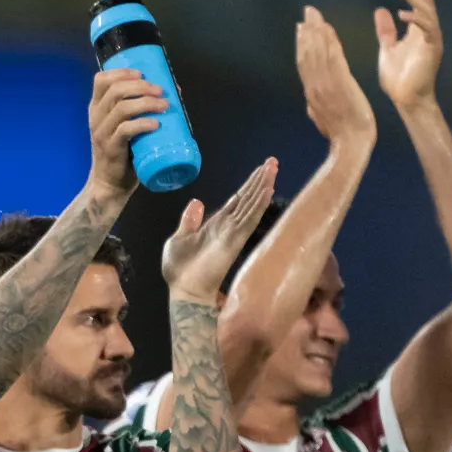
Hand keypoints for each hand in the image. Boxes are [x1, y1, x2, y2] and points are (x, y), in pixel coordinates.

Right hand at [84, 63, 168, 195]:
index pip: (101, 80)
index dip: (121, 72)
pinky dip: (143, 124)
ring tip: (164, 106)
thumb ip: (140, 109)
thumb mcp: (125, 126)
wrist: (110, 183)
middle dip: (141, 86)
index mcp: (97, 108)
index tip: (141, 74)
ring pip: (122, 108)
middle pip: (115, 90)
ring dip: (146, 103)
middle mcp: (96, 118)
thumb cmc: (122, 151)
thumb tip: (174, 90)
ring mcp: (102, 133)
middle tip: (160, 91)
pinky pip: (125, 130)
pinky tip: (155, 124)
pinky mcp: (110, 148)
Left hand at [160, 158, 280, 303]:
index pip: (237, 201)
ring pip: (252, 204)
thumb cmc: (179, 269)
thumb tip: (196, 202)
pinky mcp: (235, 240)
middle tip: (272, 161)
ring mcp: (233, 232)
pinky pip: (250, 218)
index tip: (259, 170)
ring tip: (273, 168)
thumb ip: (190, 221)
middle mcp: (228, 226)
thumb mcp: (179, 239)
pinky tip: (268, 189)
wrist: (183, 290)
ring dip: (262, 186)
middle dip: (260, 180)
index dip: (248, 186)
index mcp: (216, 224)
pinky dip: (259, 204)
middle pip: (248, 198)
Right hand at [292, 6, 373, 152]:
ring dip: (314, 30)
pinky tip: (328, 28)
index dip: (302, 44)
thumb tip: (310, 102)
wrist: (351, 143)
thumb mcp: (323, 120)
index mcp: (311, 94)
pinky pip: (331, 56)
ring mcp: (325, 84)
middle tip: (306, 13)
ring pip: (316, 52)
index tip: (302, 29)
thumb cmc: (342, 134)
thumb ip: (316, 106)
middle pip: (307, 53)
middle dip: (306, 31)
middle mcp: (314, 86)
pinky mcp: (339, 82)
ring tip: (314, 14)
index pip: (304, 64)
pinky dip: (328, 41)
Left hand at [374, 0, 443, 112]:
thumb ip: (386, 31)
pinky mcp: (433, 48)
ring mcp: (432, 37)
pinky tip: (401, 14)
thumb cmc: (398, 78)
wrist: (406, 100)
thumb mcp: (387, 49)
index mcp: (418, 28)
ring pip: (427, 8)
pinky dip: (415, 19)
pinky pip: (428, 27)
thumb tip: (380, 10)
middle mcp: (428, 29)